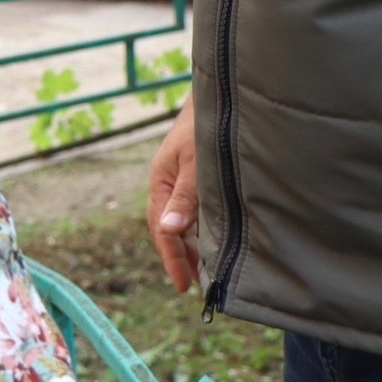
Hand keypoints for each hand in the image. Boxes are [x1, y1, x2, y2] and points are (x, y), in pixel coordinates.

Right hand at [146, 103, 199, 292]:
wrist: (220, 96)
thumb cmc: (207, 125)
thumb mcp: (196, 162)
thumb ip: (186, 195)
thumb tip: (169, 229)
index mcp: (161, 182)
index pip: (162, 230)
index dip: (173, 260)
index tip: (184, 286)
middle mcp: (168, 184)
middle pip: (169, 230)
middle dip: (181, 258)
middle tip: (197, 285)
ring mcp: (181, 180)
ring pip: (183, 221)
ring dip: (192, 245)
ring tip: (206, 270)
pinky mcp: (195, 176)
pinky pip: (194, 210)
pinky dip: (201, 229)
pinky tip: (214, 240)